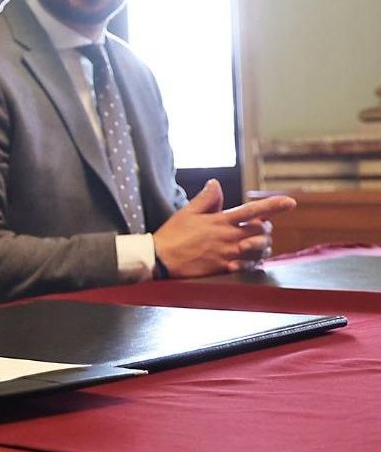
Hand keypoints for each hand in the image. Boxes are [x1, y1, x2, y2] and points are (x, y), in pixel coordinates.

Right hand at [152, 179, 296, 276]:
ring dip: (263, 247)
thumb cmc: (172, 234)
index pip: (252, 210)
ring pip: (258, 250)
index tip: (291, 202)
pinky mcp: (222, 268)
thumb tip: (216, 183)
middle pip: (261, 231)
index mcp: (220, 220)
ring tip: (260, 245)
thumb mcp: (187, 212)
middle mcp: (227, 236)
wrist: (160, 259)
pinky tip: (251, 261)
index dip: (274, 205)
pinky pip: (247, 267)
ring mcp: (226, 254)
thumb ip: (206, 199)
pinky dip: (253, 263)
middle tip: (262, 229)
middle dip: (267, 229)